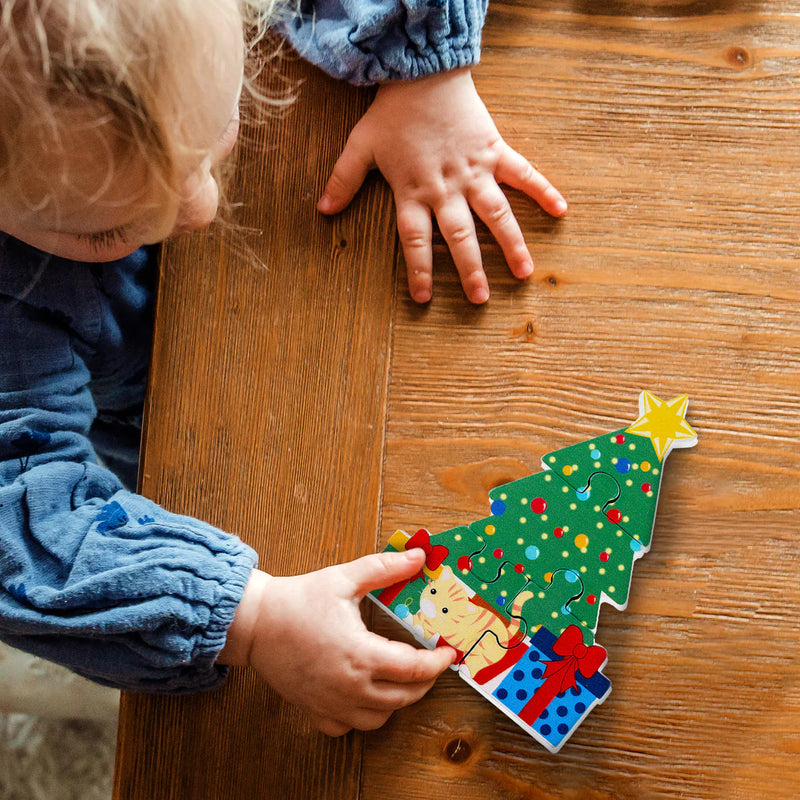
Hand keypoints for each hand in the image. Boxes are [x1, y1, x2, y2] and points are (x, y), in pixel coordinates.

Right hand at [218, 551, 455, 735]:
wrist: (255, 623)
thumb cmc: (299, 599)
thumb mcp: (345, 578)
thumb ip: (384, 569)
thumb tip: (418, 556)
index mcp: (361, 654)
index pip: (414, 669)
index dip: (437, 663)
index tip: (448, 653)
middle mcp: (350, 686)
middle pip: (403, 698)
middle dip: (424, 683)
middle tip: (431, 665)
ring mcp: (332, 703)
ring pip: (380, 718)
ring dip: (397, 701)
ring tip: (401, 679)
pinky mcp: (315, 710)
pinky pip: (348, 728)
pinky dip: (363, 717)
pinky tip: (365, 696)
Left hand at [317, 67, 566, 303]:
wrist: (422, 71)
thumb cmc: (391, 112)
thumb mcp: (360, 146)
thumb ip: (343, 180)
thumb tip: (322, 210)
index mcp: (413, 191)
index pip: (414, 240)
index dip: (419, 270)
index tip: (424, 298)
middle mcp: (445, 188)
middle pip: (458, 236)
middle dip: (470, 269)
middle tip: (480, 300)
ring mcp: (474, 171)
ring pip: (495, 213)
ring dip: (511, 243)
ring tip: (525, 272)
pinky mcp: (494, 151)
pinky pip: (522, 173)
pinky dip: (542, 189)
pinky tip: (560, 210)